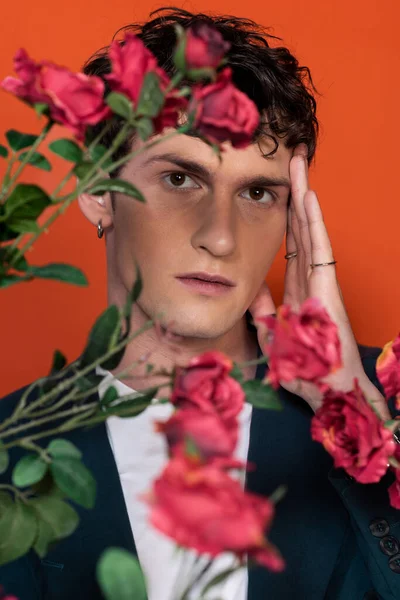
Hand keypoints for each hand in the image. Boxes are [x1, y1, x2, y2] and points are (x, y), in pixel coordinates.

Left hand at [249, 144, 388, 417]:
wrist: (329, 393)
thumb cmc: (307, 369)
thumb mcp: (274, 335)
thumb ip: (265, 311)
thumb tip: (253, 289)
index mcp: (299, 288)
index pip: (289, 244)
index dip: (283, 217)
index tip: (275, 191)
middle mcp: (311, 279)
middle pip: (300, 228)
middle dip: (294, 194)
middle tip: (288, 161)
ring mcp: (321, 281)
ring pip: (310, 230)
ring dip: (303, 196)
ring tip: (298, 165)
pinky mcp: (327, 288)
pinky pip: (319, 249)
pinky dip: (313, 222)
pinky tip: (307, 197)